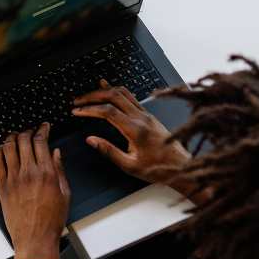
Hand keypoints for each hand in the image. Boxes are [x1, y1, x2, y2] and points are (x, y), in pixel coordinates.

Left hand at [0, 123, 69, 258]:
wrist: (35, 238)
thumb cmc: (51, 220)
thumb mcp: (64, 193)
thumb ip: (60, 170)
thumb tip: (56, 153)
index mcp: (46, 173)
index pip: (41, 141)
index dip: (42, 129)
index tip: (44, 126)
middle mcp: (28, 173)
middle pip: (24, 140)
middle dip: (27, 131)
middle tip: (30, 130)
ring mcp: (13, 179)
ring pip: (8, 148)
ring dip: (12, 137)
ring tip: (15, 136)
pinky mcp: (2, 186)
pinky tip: (2, 149)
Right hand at [73, 80, 191, 183]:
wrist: (182, 167)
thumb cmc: (158, 169)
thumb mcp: (130, 166)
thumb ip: (109, 151)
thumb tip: (91, 140)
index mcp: (136, 129)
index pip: (107, 112)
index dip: (89, 109)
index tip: (77, 111)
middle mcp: (142, 118)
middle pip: (113, 96)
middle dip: (92, 96)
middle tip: (78, 101)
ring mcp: (146, 115)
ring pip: (123, 93)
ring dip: (104, 91)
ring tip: (89, 94)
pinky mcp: (149, 116)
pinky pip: (131, 97)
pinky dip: (117, 91)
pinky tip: (110, 89)